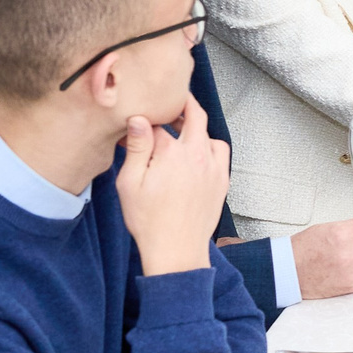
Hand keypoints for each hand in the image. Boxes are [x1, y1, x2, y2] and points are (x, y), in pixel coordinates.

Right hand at [116, 98, 229, 276]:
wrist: (177, 249)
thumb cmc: (148, 220)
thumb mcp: (130, 183)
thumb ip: (136, 148)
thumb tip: (140, 119)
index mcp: (171, 153)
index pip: (159, 122)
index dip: (145, 121)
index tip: (135, 125)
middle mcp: (197, 155)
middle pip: (195, 116)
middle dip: (183, 105)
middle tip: (171, 103)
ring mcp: (214, 167)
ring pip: (210, 134)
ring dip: (197, 129)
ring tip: (181, 133)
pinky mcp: (222, 180)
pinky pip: (220, 153)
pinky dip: (210, 147)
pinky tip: (196, 155)